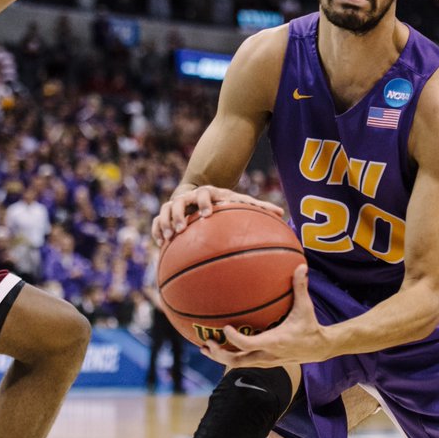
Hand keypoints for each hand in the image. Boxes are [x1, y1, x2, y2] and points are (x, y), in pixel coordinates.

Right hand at [150, 184, 283, 245]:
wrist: (199, 193)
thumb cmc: (224, 202)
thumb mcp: (238, 201)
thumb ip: (258, 206)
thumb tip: (281, 213)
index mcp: (207, 193)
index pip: (204, 194)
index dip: (204, 203)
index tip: (208, 215)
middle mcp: (189, 197)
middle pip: (179, 202)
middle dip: (178, 215)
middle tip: (181, 229)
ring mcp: (175, 205)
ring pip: (164, 211)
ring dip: (164, 223)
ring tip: (166, 239)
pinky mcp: (166, 214)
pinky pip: (156, 221)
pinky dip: (156, 230)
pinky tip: (159, 245)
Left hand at [202, 266, 328, 366]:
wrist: (318, 349)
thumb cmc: (309, 326)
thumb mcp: (305, 307)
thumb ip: (300, 287)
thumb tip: (301, 266)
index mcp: (274, 341)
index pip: (249, 344)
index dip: (234, 338)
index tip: (225, 327)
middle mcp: (267, 355)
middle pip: (237, 361)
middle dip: (219, 354)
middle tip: (207, 341)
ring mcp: (265, 361)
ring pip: (238, 364)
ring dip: (221, 357)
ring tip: (205, 347)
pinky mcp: (264, 362)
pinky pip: (243, 362)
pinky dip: (230, 356)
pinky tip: (220, 346)